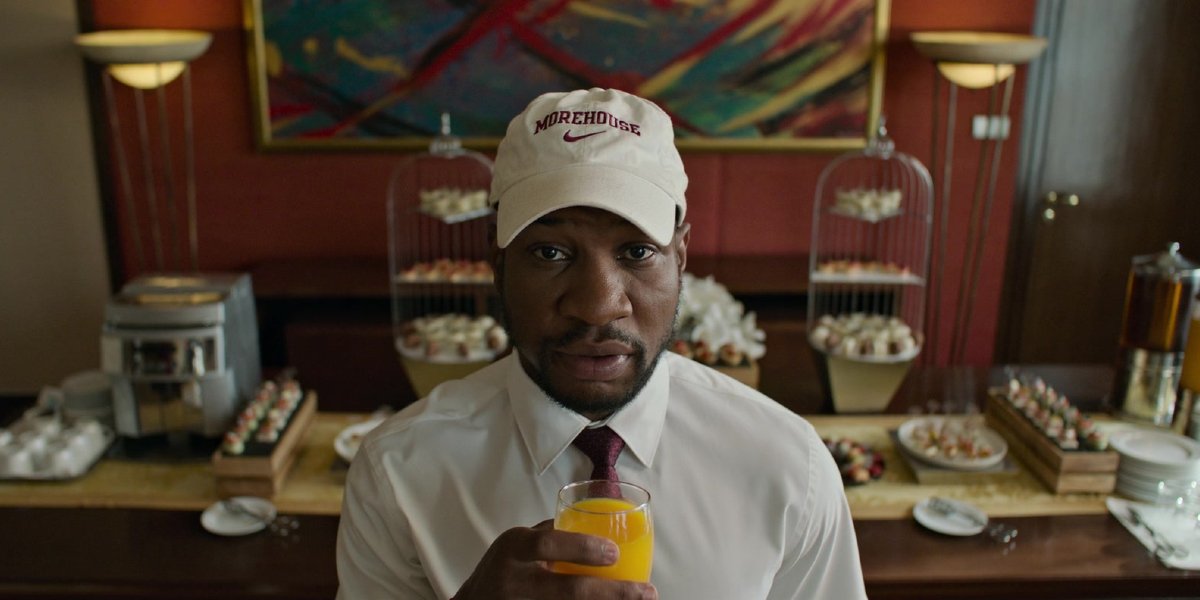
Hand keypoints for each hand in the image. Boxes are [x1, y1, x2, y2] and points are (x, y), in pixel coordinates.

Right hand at [453, 520, 656, 599]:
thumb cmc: (500, 568)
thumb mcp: (515, 543)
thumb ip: (550, 533)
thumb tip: (594, 524)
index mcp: (513, 548)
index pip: (547, 543)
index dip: (583, 548)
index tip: (615, 551)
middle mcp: (515, 581)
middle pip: (568, 591)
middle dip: (612, 593)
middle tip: (644, 592)